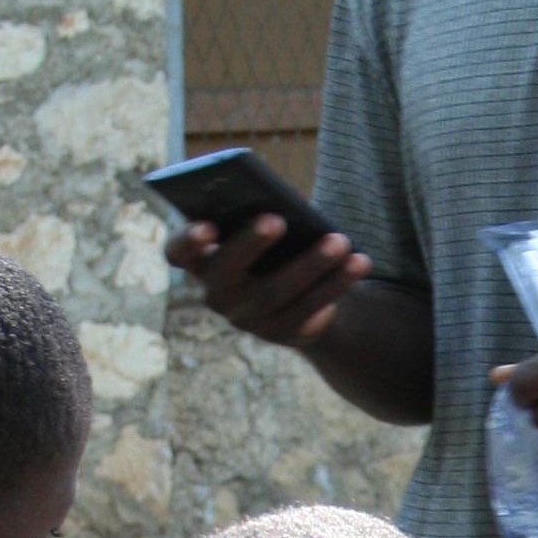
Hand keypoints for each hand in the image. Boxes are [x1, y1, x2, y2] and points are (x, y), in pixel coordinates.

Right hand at [166, 216, 369, 352]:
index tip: (206, 225)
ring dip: (312, 263)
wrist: (303, 297)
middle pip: (227, 271)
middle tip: (276, 219)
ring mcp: (247, 318)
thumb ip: (264, 214)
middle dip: (250, 243)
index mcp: (202, 259)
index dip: (187, 241)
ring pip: (277, 291)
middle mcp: (217, 293)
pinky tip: (359, 262)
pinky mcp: (281, 333)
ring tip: (339, 240)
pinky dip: (338, 283)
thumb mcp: (268, 228)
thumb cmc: (276, 246)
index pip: (177, 253)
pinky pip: (310, 309)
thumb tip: (287, 204)